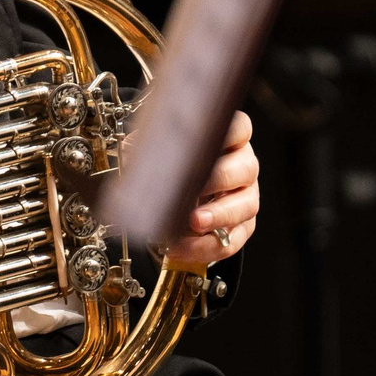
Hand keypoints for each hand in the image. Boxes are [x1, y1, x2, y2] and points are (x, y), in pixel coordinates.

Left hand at [164, 110, 259, 267]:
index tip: (207, 142)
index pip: (239, 129)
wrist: (183, 204)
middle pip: (244, 168)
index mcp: (229, 142)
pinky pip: (232, 240)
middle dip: (218, 179)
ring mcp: (246, 197)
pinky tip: (184, 247)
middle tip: (195, 188)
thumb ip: (152, 146)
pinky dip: (207, 246)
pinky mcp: (242, 227)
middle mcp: (243, 167)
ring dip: (218, 215)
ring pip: (244, 205)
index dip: (228, 134)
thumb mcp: (164, 154)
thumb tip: (129, 149)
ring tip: (193, 222)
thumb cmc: (179, 172)